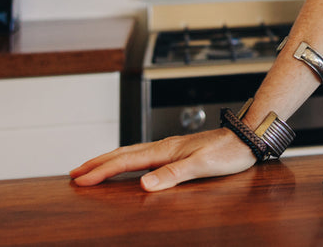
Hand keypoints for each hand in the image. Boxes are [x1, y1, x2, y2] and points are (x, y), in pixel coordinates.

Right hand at [70, 128, 256, 191]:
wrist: (247, 138)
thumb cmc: (229, 152)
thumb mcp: (202, 166)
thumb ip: (173, 175)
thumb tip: (143, 185)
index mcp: (165, 150)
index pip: (125, 161)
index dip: (101, 170)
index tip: (80, 179)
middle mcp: (164, 146)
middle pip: (123, 153)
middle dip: (97, 163)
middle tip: (74, 173)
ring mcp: (170, 148)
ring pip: (131, 152)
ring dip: (109, 160)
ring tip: (92, 167)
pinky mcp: (177, 151)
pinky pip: (143, 155)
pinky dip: (127, 159)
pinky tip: (128, 165)